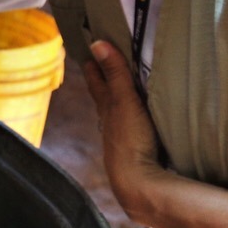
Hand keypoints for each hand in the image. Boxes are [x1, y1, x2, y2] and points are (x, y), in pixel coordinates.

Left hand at [81, 41, 174, 226]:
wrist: (137, 183)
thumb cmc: (130, 140)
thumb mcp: (124, 101)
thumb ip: (115, 75)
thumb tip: (97, 44)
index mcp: (106, 109)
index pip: (97, 83)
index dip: (93, 68)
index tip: (89, 52)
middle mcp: (109, 124)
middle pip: (103, 100)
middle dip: (102, 84)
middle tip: (100, 68)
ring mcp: (120, 140)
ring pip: (115, 116)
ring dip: (117, 104)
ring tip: (122, 94)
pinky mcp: (134, 153)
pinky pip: (130, 130)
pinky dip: (131, 121)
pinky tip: (138, 124)